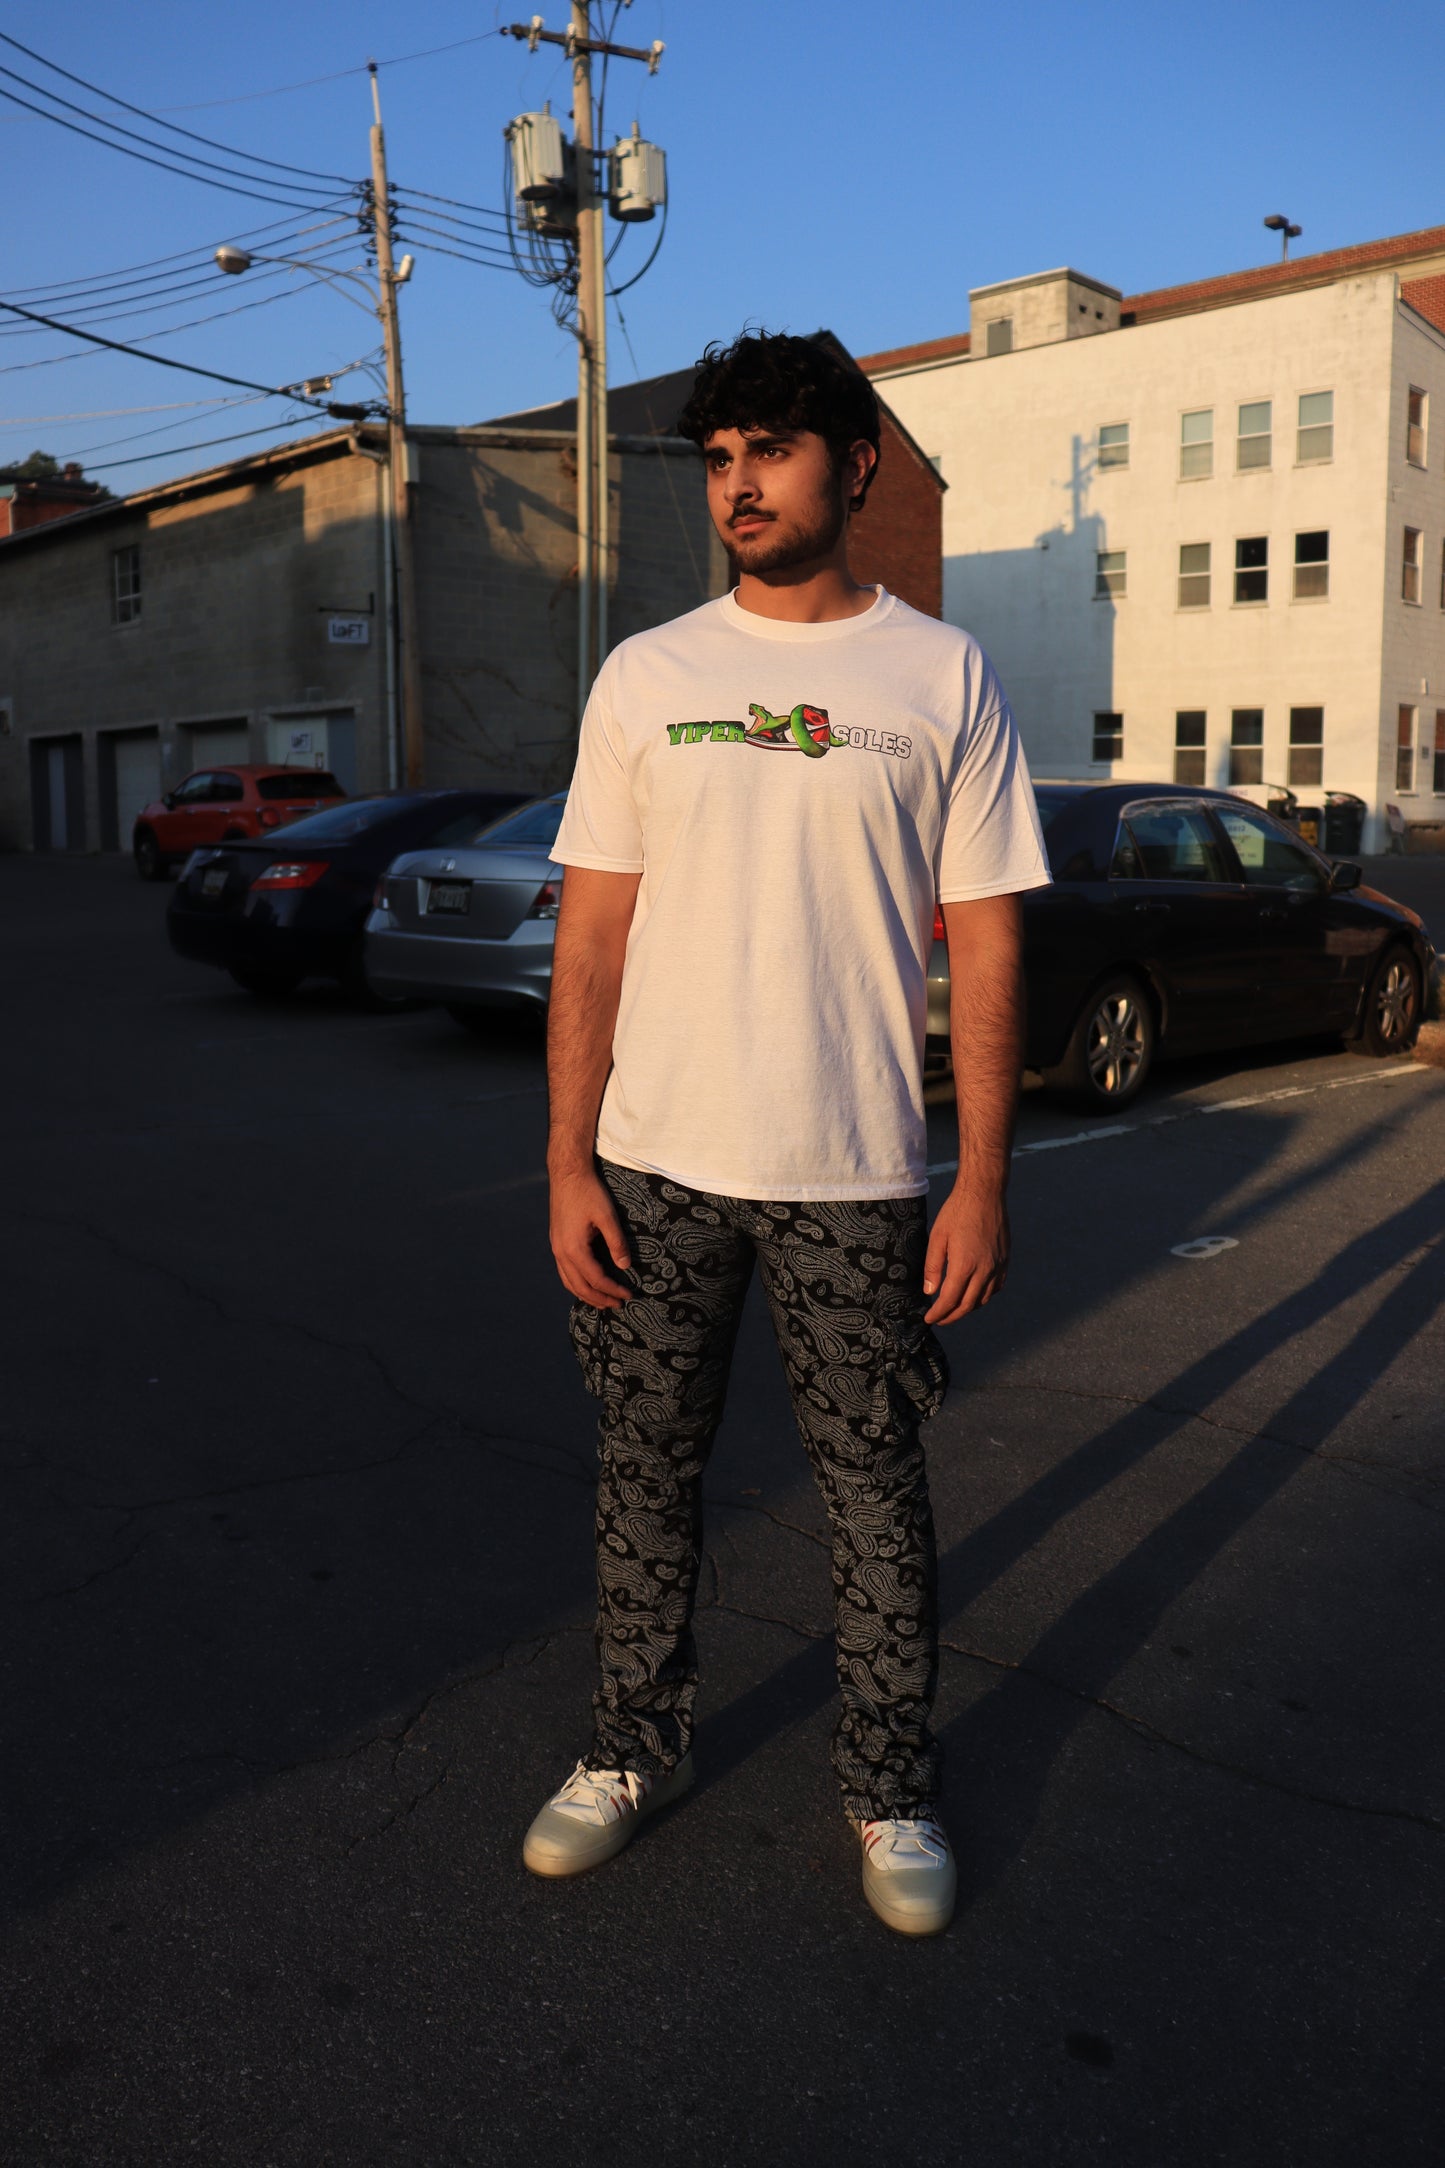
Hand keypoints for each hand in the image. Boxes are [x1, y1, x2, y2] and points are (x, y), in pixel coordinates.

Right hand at [549, 1163, 632, 1307]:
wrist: (567, 1173)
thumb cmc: (588, 1192)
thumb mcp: (607, 1216)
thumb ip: (617, 1242)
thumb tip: (625, 1266)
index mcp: (573, 1248)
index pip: (596, 1279)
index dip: (613, 1290)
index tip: (628, 1295)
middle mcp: (561, 1252)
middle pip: (579, 1287)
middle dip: (599, 1298)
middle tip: (617, 1305)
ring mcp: (556, 1247)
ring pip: (568, 1281)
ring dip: (585, 1294)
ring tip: (602, 1302)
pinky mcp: (556, 1241)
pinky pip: (564, 1271)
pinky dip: (575, 1283)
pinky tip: (586, 1283)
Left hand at [922, 1182, 1008, 1325]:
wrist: (984, 1194)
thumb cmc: (957, 1212)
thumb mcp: (937, 1238)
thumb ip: (933, 1267)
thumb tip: (930, 1292)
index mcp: (965, 1265)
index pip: (950, 1300)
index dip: (939, 1313)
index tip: (929, 1319)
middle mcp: (985, 1269)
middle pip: (968, 1305)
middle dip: (952, 1316)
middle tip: (940, 1319)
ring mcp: (998, 1265)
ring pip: (984, 1298)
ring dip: (969, 1307)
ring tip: (955, 1308)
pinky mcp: (1005, 1260)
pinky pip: (996, 1286)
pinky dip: (984, 1296)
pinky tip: (975, 1293)